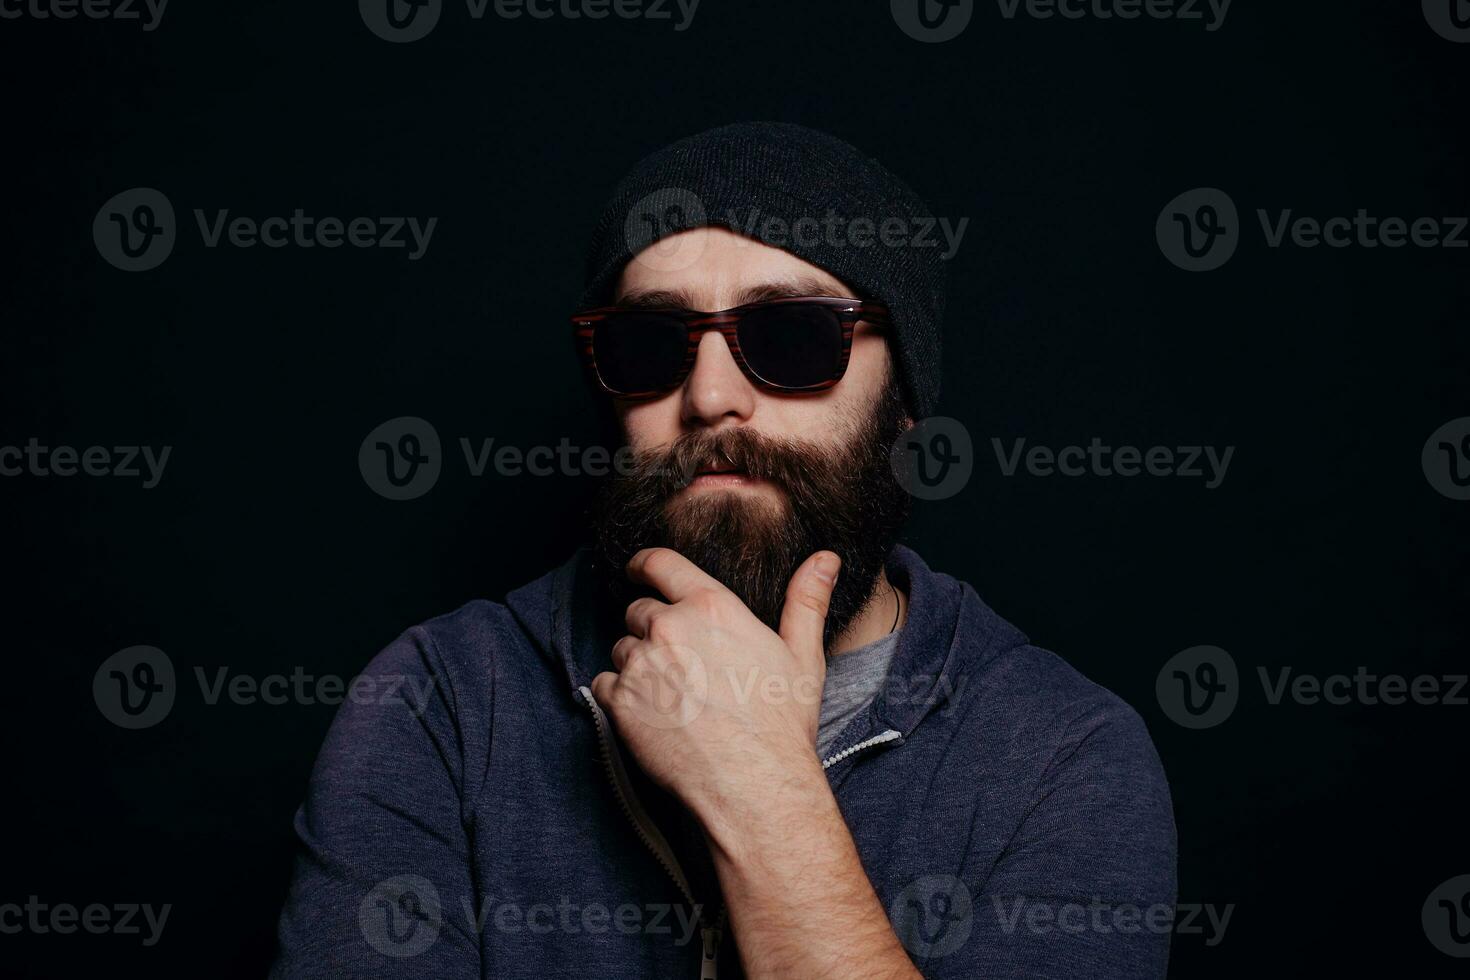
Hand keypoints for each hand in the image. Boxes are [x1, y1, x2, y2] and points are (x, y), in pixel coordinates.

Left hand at [589, 547, 840, 825]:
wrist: (754, 784)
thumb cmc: (780, 723)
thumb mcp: (802, 655)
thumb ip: (806, 600)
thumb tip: (826, 558)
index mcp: (710, 606)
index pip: (660, 563)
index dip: (644, 564)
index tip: (637, 570)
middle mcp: (669, 627)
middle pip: (638, 611)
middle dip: (652, 629)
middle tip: (679, 663)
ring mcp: (640, 663)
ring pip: (622, 649)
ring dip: (638, 665)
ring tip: (672, 696)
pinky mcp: (620, 701)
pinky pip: (604, 684)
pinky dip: (620, 696)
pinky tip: (652, 716)